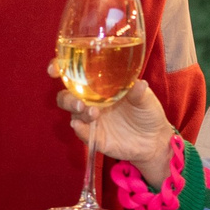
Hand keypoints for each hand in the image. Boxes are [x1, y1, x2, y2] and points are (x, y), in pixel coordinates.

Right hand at [51, 69, 175, 185]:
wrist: (155, 140)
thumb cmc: (147, 112)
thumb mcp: (147, 99)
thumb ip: (140, 93)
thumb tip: (139, 84)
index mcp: (99, 86)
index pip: (74, 75)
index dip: (60, 69)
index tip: (53, 69)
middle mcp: (91, 101)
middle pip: (67, 96)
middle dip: (67, 97)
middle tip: (80, 102)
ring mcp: (92, 120)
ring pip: (73, 114)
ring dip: (77, 112)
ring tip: (92, 113)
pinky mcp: (96, 137)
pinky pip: (83, 133)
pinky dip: (80, 130)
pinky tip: (80, 126)